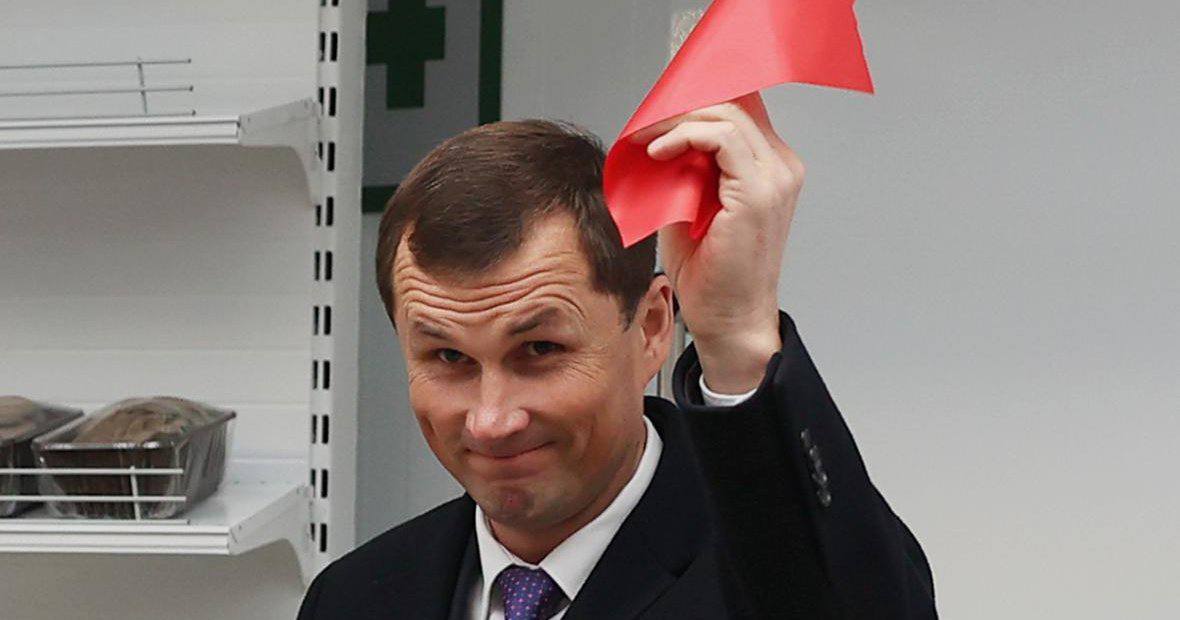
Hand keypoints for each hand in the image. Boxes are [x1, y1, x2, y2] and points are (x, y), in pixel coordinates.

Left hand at [629, 93, 802, 392]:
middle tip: (645, 123)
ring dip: (677, 120)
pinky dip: (683, 137)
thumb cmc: (711, 274)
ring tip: (647, 139)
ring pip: (726, 114)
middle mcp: (781, 167)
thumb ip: (687, 169)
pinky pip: (721, 138)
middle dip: (681, 106)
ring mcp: (775, 178)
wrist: (728, 320)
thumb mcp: (692, 207)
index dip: (696, 101)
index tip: (657, 111)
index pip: (739, 109)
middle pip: (733, 104)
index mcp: (770, 168)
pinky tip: (658, 153)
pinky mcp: (759, 192)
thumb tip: (658, 135)